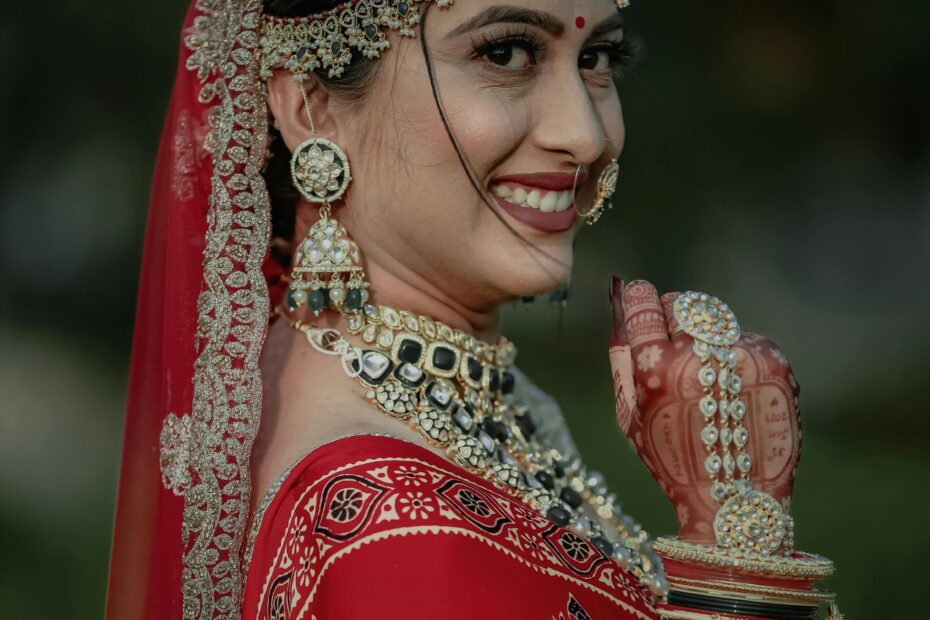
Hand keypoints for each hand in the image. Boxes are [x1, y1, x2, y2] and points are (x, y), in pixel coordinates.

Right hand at [608, 278, 801, 545]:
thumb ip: (621, 360)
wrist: (734, 500)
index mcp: (655, 368)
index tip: (639, 294)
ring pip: (717, 320)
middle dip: (675, 314)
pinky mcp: (772, 363)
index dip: (639, 296)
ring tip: (709, 378)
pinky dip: (737, 356)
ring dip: (708, 338)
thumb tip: (619, 310)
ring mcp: (739, 356)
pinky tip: (734, 392)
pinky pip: (746, 340)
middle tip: (675, 340)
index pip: (644, 305)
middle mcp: (699, 355)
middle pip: (683, 303)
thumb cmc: (671, 460)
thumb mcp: (630, 416)